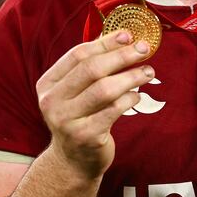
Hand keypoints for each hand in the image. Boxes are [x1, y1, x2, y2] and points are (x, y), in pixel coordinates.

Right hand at [36, 31, 153, 180]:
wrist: (73, 161)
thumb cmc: (80, 118)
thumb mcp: (75, 92)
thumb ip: (90, 66)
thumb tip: (120, 37)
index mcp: (48, 84)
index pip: (78, 55)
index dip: (105, 43)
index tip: (128, 35)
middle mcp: (52, 101)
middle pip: (91, 69)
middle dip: (121, 56)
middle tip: (143, 49)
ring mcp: (66, 120)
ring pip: (104, 89)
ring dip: (131, 77)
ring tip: (148, 71)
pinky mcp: (85, 136)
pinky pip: (113, 110)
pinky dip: (129, 99)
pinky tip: (137, 96)